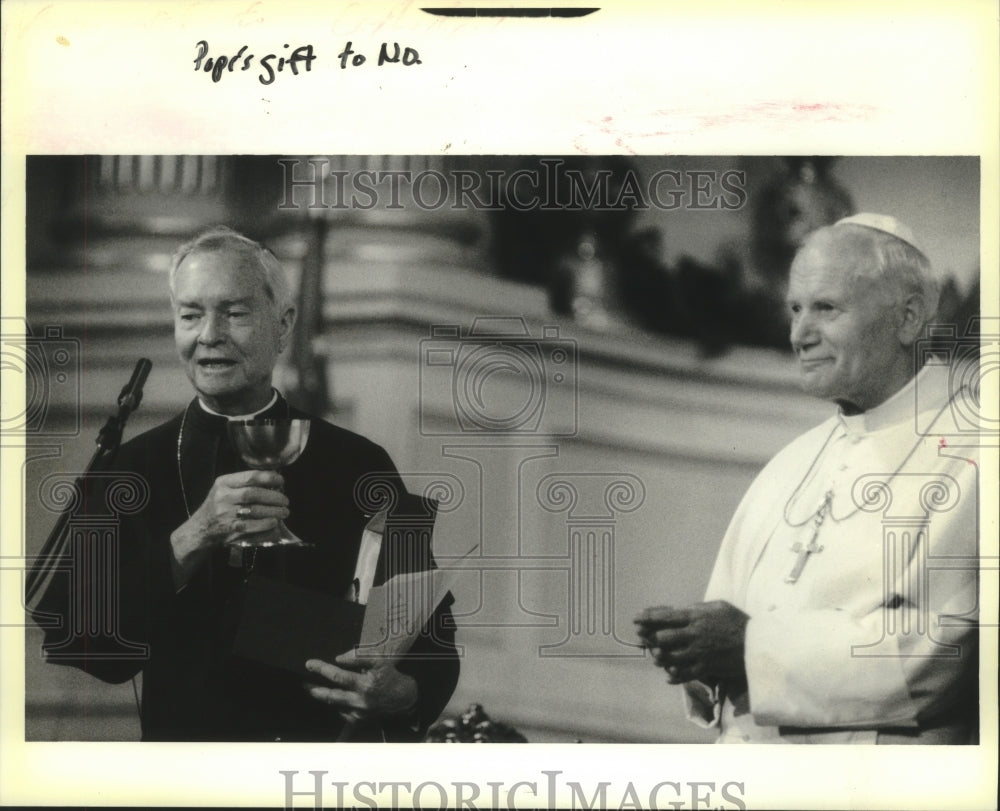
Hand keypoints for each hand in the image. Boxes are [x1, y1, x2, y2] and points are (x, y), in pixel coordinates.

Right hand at [169, 470, 288, 585]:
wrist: (201, 529)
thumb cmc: (219, 506)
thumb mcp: (225, 489)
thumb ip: (245, 484)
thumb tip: (274, 481)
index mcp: (223, 483)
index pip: (250, 477)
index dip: (269, 478)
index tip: (281, 481)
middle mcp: (223, 497)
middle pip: (253, 494)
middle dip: (273, 497)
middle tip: (285, 500)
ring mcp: (226, 515)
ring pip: (254, 510)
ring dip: (273, 511)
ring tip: (284, 511)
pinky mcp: (230, 530)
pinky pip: (252, 526)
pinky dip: (265, 524)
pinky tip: (274, 522)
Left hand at [304, 652, 417, 724]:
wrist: (405, 699)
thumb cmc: (392, 676)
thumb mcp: (380, 661)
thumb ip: (359, 657)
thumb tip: (339, 659)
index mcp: (365, 685)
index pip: (338, 675)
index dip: (322, 669)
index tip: (309, 664)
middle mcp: (360, 701)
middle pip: (331, 695)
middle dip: (314, 688)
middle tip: (303, 682)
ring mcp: (359, 713)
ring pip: (334, 705)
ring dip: (322, 696)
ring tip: (311, 688)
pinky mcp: (359, 720)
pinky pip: (342, 715)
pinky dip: (336, 706)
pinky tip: (332, 702)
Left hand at [634, 600, 748, 684]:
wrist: (757, 644)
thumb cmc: (737, 621)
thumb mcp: (718, 606)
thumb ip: (698, 608)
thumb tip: (682, 609)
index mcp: (696, 617)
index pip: (665, 617)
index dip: (648, 618)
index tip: (636, 619)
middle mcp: (694, 635)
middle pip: (663, 638)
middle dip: (650, 638)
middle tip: (642, 638)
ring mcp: (699, 653)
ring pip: (671, 657)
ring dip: (659, 657)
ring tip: (654, 655)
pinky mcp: (707, 667)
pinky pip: (685, 674)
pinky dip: (674, 675)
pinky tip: (668, 675)